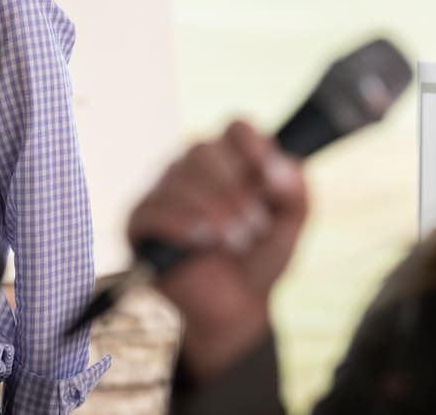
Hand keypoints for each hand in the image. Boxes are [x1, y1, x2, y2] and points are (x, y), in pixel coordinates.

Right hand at [127, 120, 307, 381]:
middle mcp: (192, 166)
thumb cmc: (259, 258)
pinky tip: (204, 241)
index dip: (253, 146)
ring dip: (214, 210)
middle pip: (203, 148)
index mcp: (230, 158)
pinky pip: (154, 208)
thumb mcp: (290, 226)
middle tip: (256, 225)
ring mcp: (162, 189)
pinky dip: (182, 223)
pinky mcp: (140, 220)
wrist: (234, 308)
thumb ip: (296, 193)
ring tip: (236, 241)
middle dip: (233, 189)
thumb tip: (282, 167)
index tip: (270, 176)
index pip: (236, 127)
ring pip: (179, 177)